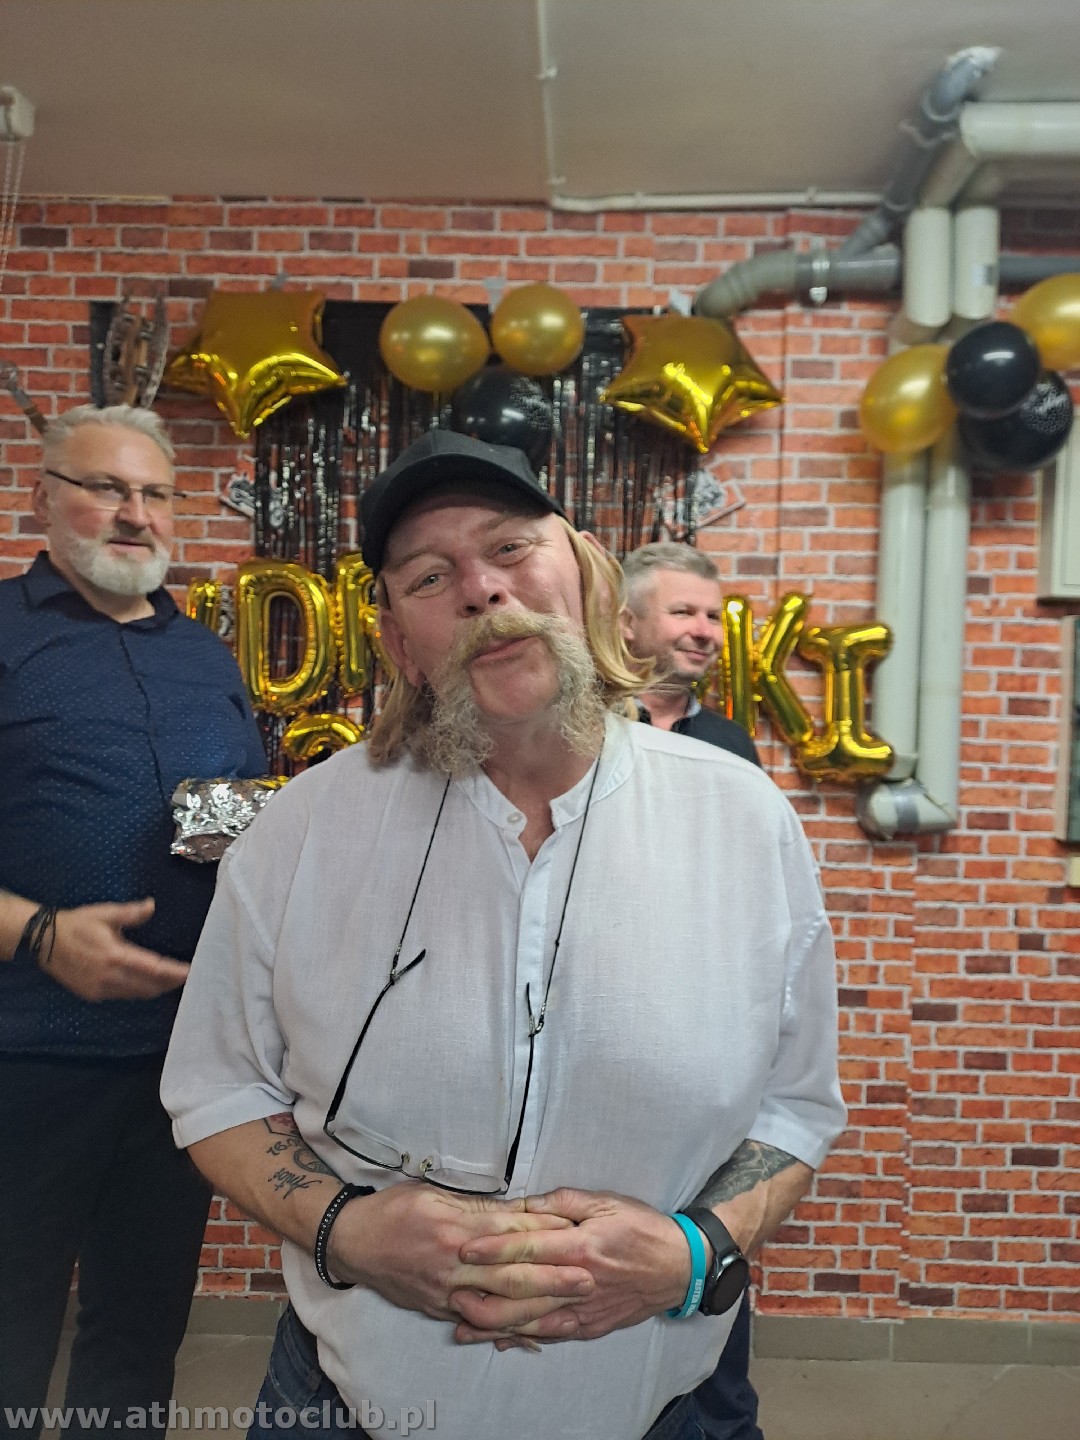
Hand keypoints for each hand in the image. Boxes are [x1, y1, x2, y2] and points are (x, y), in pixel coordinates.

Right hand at [44, 899, 189, 1000]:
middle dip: (169, 984)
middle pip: (148, 987)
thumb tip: (152, 905)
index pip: (152, 968)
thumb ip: (131, 913)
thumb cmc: (77, 924)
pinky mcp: (92, 995)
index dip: (173, 972)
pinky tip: (146, 984)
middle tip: (186, 978)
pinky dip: (137, 991)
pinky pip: (122, 996)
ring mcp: (100, 989)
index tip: (190, 972)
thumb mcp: (105, 913)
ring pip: (136, 994)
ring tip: (171, 982)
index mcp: (114, 955)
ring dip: (154, 989)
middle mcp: (109, 977)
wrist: (44, 942)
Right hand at [327, 1182, 593, 1331]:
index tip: (577, 1234)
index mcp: (456, 1229)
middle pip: (511, 1275)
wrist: (352, 1240)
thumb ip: (477, 1207)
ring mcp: (446, 1291)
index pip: (510, 1233)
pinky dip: (505, 1329)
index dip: (545, 1235)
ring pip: (498, 1306)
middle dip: (552, 1279)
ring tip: (569, 1310)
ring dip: (536, 1309)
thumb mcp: (434, 1194)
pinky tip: (530, 1333)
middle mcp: (453, 1264)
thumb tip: (517, 1210)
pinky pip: (477, 1321)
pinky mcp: (438, 1308)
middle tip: (588, 1279)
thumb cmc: (394, 1208)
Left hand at [450, 1188, 689, 1343]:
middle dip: (483, 1293)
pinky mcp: (590, 1326)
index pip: (528, 1248)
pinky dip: (523, 1338)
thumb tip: (525, 1203)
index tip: (464, 1249)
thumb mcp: (605, 1201)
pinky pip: (551, 1335)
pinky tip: (499, 1340)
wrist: (680, 1267)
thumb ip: (563, 1201)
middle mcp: (578, 1282)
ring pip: (532, 1320)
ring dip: (494, 1324)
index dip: (494, 1249)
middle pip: (523, 1291)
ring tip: (461, 1323)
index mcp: (580, 1246)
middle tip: (450, 1291)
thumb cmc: (641, 1227)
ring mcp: (584, 1309)